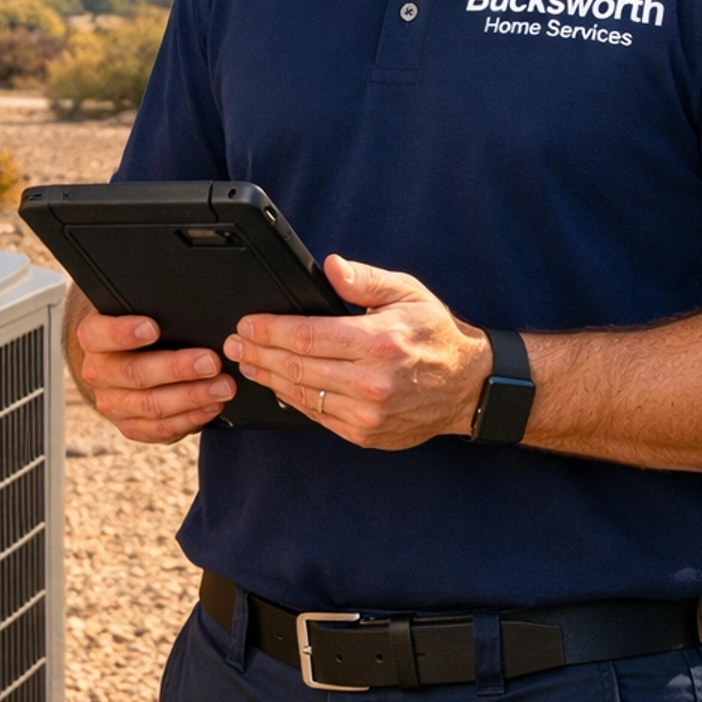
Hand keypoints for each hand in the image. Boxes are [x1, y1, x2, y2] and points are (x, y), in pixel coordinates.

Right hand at [74, 308, 237, 442]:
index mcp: (94, 338)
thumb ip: (153, 307)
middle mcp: (98, 373)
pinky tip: (211, 406)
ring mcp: (113, 403)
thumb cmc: (138, 326)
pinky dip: (189, 419)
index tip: (153, 328)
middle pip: (135, 373)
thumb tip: (189, 306)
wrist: (122, 358)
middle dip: (177, 368)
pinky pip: (159, 428)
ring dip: (191, 397)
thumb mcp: (137, 310)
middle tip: (210, 362)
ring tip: (222, 387)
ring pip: (151, 405)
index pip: (100, 335)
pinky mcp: (130, 426)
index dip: (124, 333)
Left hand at [223, 255, 490, 447]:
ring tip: (247, 363)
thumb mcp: (408, 293)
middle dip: (258, 354)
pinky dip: (292, 399)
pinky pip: (316, 416)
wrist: (468, 387)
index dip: (269, 330)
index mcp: (379, 343)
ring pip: (301, 395)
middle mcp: (372, 383)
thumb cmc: (435, 335)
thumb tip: (333, 267)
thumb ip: (367, 280)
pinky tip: (278, 385)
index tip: (246, 324)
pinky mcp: (365, 434)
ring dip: (268, 378)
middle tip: (233, 344)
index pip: (307, 336)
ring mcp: (368, 414)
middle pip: (296, 367)